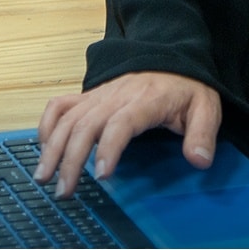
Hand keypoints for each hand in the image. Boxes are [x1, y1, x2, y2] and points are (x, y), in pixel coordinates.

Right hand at [34, 73, 220, 198]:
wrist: (172, 59)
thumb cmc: (186, 87)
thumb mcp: (205, 108)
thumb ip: (203, 134)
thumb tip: (200, 159)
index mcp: (146, 100)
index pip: (122, 123)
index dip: (109, 148)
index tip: (101, 174)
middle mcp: (117, 96)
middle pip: (86, 124)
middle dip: (70, 158)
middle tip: (65, 190)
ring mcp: (100, 94)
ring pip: (68, 118)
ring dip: (52, 147)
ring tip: (44, 176)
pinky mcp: (90, 95)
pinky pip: (61, 105)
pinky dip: (47, 123)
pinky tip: (43, 146)